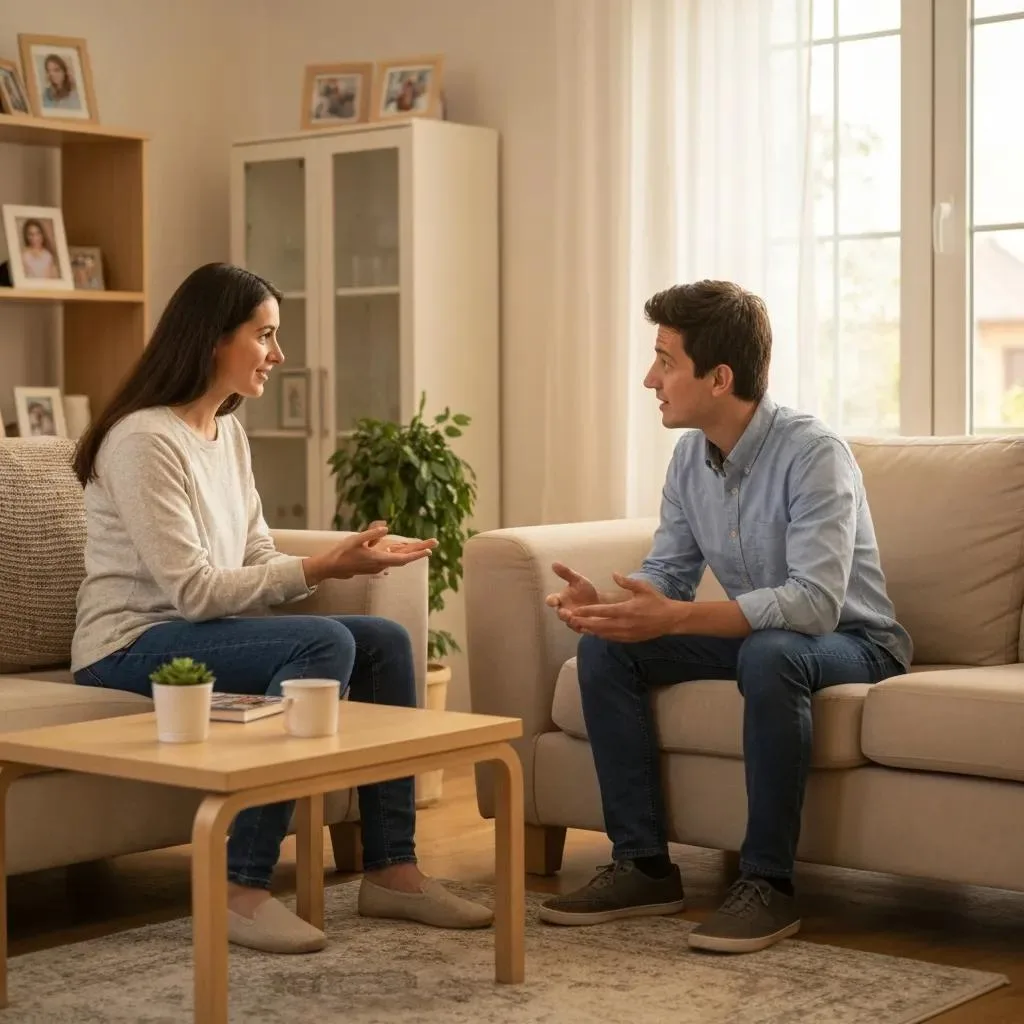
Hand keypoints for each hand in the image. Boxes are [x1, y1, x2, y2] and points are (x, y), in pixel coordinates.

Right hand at [303, 523, 436, 584]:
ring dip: (412, 550)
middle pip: (405, 557)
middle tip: (435, 542)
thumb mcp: (356, 539)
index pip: (403, 558)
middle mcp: (382, 565)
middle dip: (420, 549)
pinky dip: (402, 551)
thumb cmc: (343, 553)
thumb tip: (386, 528)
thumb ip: (371, 534)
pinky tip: (407, 547)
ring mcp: (379, 565)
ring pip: (399, 557)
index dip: (416, 554)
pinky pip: (392, 557)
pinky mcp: (375, 564)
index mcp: (379, 560)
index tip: (429, 551)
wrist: (331, 567)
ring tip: (427, 544)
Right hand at [545, 562, 599, 631]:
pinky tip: (589, 627)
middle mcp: (564, 610)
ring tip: (578, 620)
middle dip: (563, 614)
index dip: (551, 601)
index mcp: (560, 599)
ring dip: (573, 622)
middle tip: (567, 613)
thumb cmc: (585, 591)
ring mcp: (572, 620)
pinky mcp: (582, 627)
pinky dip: (584, 628)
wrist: (599, 602)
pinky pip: (581, 629)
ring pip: (570, 623)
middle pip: (560, 614)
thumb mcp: (578, 580)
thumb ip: (566, 573)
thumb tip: (554, 563)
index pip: (551, 600)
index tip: (554, 601)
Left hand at [567, 573, 677, 641]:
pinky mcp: (630, 639)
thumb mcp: (643, 588)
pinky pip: (612, 638)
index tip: (576, 610)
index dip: (587, 612)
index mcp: (627, 610)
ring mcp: (627, 633)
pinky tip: (594, 632)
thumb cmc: (656, 601)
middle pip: (599, 625)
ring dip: (591, 630)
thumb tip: (614, 574)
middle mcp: (625, 623)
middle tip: (571, 620)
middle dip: (584, 623)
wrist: (670, 619)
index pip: (602, 611)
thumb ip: (627, 582)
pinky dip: (601, 635)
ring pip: (604, 634)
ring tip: (579, 627)